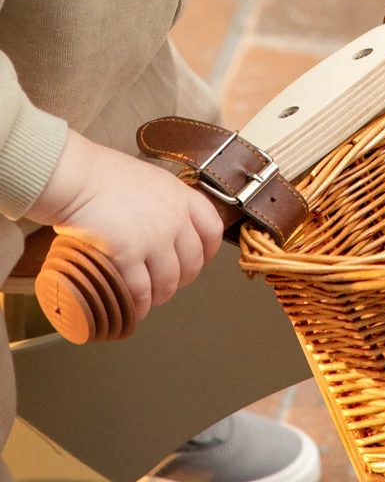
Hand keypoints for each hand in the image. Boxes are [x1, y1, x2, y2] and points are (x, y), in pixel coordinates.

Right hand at [27, 130, 223, 319]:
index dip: (209, 251)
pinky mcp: (129, 254)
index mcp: (181, 196)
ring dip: (161, 295)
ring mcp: (154, 238)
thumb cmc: (103, 174)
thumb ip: (163, 201)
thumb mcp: (149, 180)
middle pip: (193, 262)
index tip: (201, 260)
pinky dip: (139, 304)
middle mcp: (174, 219)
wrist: (76, 177)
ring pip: (169, 281)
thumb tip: (163, 222)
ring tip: (151, 298)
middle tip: (170, 283)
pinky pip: (141, 289)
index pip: (212, 229)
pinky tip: (134, 307)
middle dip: (184, 279)